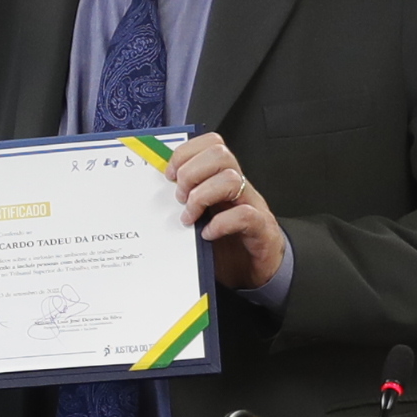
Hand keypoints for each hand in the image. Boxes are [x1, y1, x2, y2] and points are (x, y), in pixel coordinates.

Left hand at [164, 132, 285, 291]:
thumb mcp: (202, 218)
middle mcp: (239, 188)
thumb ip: (185, 203)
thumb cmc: (228, 244)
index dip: (186, 153)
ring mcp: (253, 206)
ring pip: (232, 179)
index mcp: (222, 180)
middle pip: (220, 154)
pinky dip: (221, 224)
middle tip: (180, 197)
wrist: (258, 271)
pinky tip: (208, 234)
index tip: (169, 174)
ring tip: (190, 216)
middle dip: (192, 172)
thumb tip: (154, 193)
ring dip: (202, 197)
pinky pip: (244, 215)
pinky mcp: (262, 229)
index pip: (211, 144)